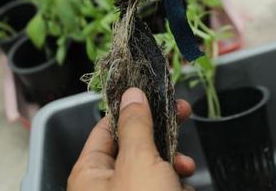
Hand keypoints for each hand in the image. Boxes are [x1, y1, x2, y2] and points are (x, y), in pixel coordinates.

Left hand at [68, 88, 195, 190]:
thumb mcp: (139, 160)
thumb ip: (136, 125)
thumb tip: (132, 94)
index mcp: (90, 174)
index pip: (106, 128)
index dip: (130, 108)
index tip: (153, 93)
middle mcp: (106, 186)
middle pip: (135, 146)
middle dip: (162, 135)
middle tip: (182, 113)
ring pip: (154, 169)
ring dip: (174, 165)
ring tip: (185, 167)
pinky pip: (164, 187)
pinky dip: (178, 185)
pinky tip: (183, 188)